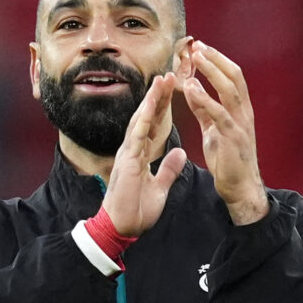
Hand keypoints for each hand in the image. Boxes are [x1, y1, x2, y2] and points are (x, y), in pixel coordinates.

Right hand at [101, 70, 185, 237]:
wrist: (122, 228)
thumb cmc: (136, 210)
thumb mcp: (160, 187)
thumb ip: (169, 169)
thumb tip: (180, 153)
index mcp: (141, 154)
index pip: (153, 125)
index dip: (163, 107)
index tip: (172, 89)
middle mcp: (133, 149)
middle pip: (147, 116)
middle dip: (157, 96)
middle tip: (169, 74)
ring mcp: (128, 154)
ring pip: (140, 121)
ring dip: (151, 101)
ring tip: (160, 81)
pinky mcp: (127, 162)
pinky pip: (136, 138)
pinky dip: (143, 121)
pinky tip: (149, 106)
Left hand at [176, 39, 268, 224]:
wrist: (240, 188)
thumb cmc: (228, 161)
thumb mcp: (213, 130)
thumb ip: (204, 109)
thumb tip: (193, 88)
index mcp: (241, 110)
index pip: (233, 77)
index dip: (218, 60)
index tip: (201, 47)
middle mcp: (244, 113)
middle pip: (234, 76)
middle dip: (216, 59)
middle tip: (198, 45)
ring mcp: (240, 124)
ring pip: (229, 89)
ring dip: (212, 70)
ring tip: (196, 57)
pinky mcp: (233, 137)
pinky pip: (219, 112)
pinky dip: (204, 97)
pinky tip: (191, 87)